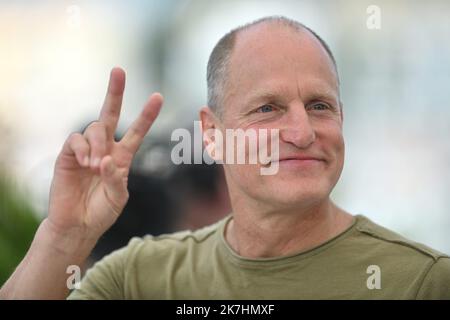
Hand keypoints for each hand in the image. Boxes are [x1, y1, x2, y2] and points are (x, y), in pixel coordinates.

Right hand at [47, 67, 162, 239]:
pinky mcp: (67, 155)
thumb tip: (106, 159)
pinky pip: (75, 140)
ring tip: (95, 166)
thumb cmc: (101, 211)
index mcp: (122, 157)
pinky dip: (82, 148)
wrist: (78, 224)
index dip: (146, 115)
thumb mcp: (117, 198)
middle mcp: (105, 149)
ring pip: (94, 128)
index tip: (158, 97)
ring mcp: (86, 150)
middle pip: (110, 115)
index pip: (136, 132)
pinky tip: (85, 162)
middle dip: (115, 93)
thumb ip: (115, 179)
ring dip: (97, 143)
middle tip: (119, 71)